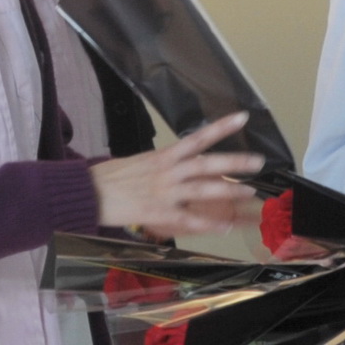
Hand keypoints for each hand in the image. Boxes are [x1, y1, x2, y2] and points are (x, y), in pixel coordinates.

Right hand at [91, 112, 262, 238]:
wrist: (86, 193)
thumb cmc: (109, 177)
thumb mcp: (138, 161)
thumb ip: (161, 162)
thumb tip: (177, 161)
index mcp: (163, 156)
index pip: (197, 137)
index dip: (221, 127)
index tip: (242, 117)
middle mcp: (167, 171)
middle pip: (207, 163)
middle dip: (235, 162)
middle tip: (258, 161)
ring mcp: (164, 192)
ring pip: (203, 189)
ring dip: (229, 191)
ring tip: (249, 191)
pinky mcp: (157, 213)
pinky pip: (188, 218)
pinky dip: (208, 223)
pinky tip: (225, 227)